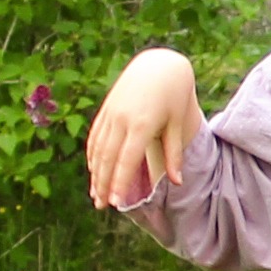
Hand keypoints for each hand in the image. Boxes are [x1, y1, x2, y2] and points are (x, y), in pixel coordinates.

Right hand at [80, 47, 204, 209]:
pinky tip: (93, 170)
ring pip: (98, 148)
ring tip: (95, 194)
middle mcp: (122, 119)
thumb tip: (177, 183)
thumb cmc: (174, 96)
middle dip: (103, 184)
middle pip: (108, 158)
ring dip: (95, 173)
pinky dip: (93, 155)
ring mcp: (111, 113)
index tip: (115, 203)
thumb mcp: (177, 123)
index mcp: (142, 124)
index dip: (119, 182)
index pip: (127, 160)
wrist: (159, 65)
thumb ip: (174, 154)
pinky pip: (96, 136)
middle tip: (101, 206)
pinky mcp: (106, 109)